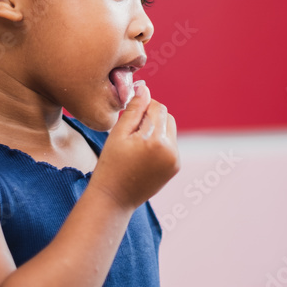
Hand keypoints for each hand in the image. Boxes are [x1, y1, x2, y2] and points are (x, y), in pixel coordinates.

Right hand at [90, 81, 179, 209]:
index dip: (143, 106)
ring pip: (170, 130)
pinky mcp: (175, 167)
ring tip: (136, 143)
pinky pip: (171, 145)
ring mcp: (175, 160)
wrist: (114, 198)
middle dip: (152, 117)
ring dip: (157, 129)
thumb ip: (134, 110)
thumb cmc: (111, 165)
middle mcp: (171, 150)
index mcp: (156, 140)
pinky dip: (160, 143)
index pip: (157, 107)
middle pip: (167, 117)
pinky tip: (142, 154)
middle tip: (132, 130)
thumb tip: (145, 89)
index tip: (130, 114)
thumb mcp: (118, 134)